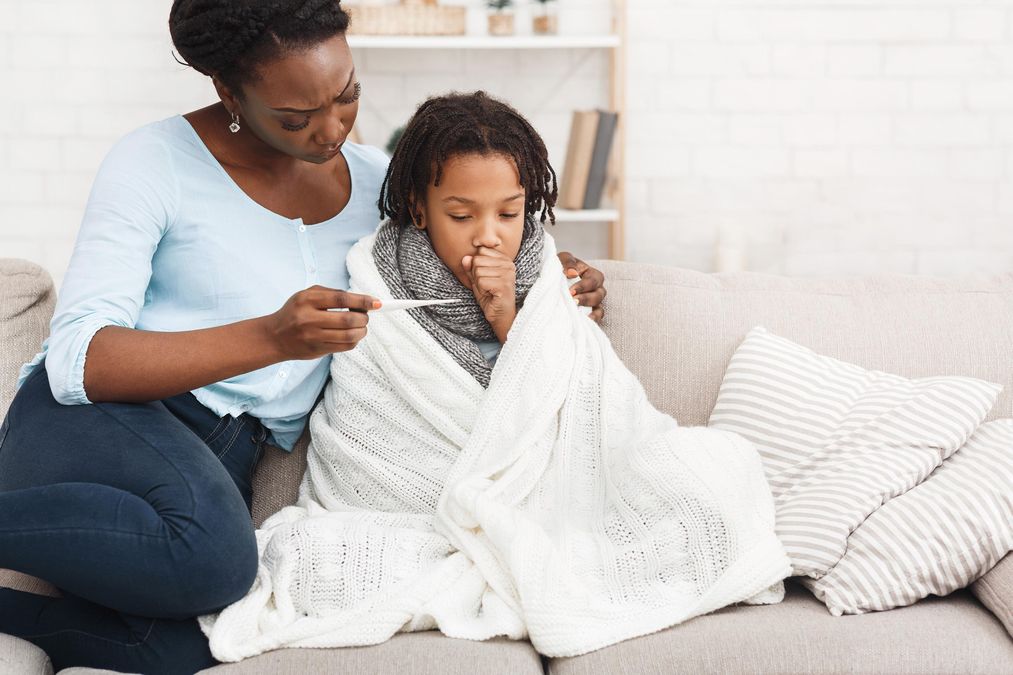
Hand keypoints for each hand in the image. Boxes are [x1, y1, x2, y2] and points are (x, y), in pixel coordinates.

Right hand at [266, 285, 380, 358]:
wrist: (274, 337)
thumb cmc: (295, 312)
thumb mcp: (307, 295)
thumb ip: (332, 294)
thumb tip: (363, 300)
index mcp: (307, 300)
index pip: (342, 299)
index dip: (362, 300)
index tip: (377, 302)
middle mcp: (309, 319)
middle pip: (348, 319)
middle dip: (364, 317)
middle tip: (366, 315)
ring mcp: (313, 337)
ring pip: (350, 336)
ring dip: (362, 330)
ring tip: (361, 326)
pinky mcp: (317, 350)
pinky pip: (345, 347)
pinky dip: (354, 340)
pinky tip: (352, 335)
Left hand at [462, 247, 516, 341]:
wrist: (500, 315)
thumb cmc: (490, 296)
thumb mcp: (477, 279)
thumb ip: (471, 268)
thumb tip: (465, 257)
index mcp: (504, 259)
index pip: (480, 251)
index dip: (477, 266)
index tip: (486, 277)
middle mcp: (508, 264)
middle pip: (477, 260)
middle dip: (476, 275)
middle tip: (487, 286)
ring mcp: (507, 273)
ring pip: (478, 271)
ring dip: (479, 284)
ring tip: (489, 290)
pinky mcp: (504, 284)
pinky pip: (481, 281)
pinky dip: (481, 290)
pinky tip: (490, 294)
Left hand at [557, 252, 605, 322]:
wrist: (547, 280)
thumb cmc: (558, 267)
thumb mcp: (561, 259)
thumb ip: (567, 262)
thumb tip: (572, 273)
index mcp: (591, 274)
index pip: (594, 279)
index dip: (584, 286)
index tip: (571, 291)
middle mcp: (596, 288)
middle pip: (599, 294)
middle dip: (586, 298)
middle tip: (572, 300)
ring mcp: (593, 302)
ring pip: (599, 308)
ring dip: (588, 311)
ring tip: (576, 311)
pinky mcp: (589, 313)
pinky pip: (596, 317)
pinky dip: (592, 320)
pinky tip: (583, 321)